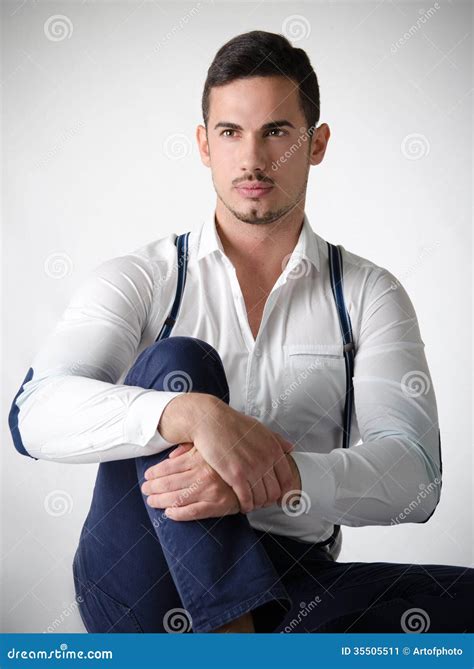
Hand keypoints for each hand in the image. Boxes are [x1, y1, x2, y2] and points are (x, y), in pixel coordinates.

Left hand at [141, 443, 239, 519]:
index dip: (154, 473)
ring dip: (160, 501)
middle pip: (168, 483)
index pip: (169, 467)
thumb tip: (171, 456)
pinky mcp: (217, 505)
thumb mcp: (209, 447)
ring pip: (176, 498)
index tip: (147, 476)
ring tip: (152, 501)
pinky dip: (177, 513)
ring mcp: (210, 490)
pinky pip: (191, 512)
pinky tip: (169, 512)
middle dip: (153, 488)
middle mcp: (203, 474)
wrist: (253, 474)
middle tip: (145, 490)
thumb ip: (189, 449)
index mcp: (199, 458)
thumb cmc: (229, 460)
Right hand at [146, 397, 296, 513]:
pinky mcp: (236, 476)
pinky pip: (246, 499)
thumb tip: (291, 448)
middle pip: (275, 492)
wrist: (211, 421)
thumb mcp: (260, 428)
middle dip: (269, 500)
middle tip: (262, 501)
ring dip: (257, 504)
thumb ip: (277, 440)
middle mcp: (266, 460)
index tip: (279, 498)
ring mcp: (252, 468)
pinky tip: (243, 505)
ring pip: (261, 498)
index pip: (287, 479)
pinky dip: (246, 506)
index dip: (284, 492)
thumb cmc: (233, 423)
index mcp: (273, 448)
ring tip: (252, 503)